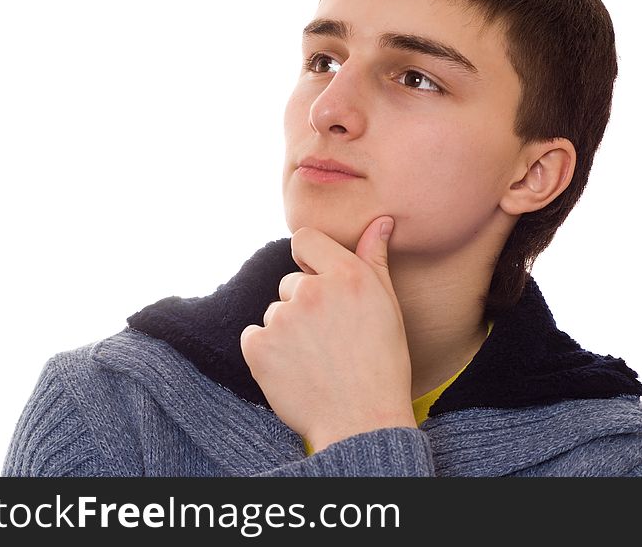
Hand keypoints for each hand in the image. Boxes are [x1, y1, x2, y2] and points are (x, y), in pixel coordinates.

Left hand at [240, 216, 415, 452]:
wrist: (362, 420)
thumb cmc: (382, 362)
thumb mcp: (386, 304)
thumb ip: (374, 258)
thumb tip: (380, 221)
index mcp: (347, 275)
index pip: (305, 239)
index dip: (310, 260)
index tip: (321, 285)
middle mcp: (312, 290)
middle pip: (291, 283)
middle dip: (304, 306)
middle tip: (330, 339)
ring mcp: (283, 318)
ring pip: (275, 313)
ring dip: (287, 331)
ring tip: (316, 360)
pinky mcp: (259, 346)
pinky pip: (255, 336)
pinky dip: (268, 352)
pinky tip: (295, 370)